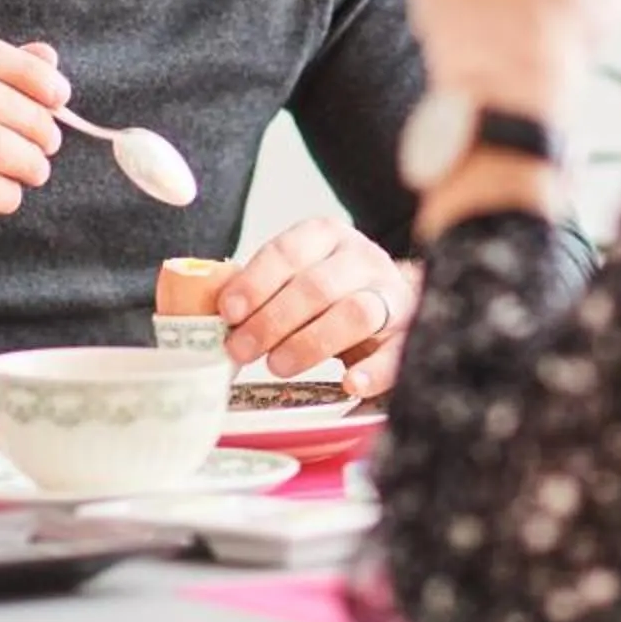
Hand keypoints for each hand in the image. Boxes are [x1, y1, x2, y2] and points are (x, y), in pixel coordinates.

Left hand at [219, 218, 415, 397]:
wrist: (396, 303)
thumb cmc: (332, 295)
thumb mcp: (298, 278)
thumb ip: (263, 291)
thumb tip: (209, 314)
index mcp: (327, 238)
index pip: (289, 251)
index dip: (256, 281)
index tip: (228, 311)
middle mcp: (362, 259)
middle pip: (318, 286)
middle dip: (273, 320)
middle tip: (241, 349)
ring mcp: (392, 294)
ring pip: (355, 312)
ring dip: (310, 343)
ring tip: (278, 366)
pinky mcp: (412, 332)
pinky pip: (398, 351)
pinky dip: (374, 370)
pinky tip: (350, 383)